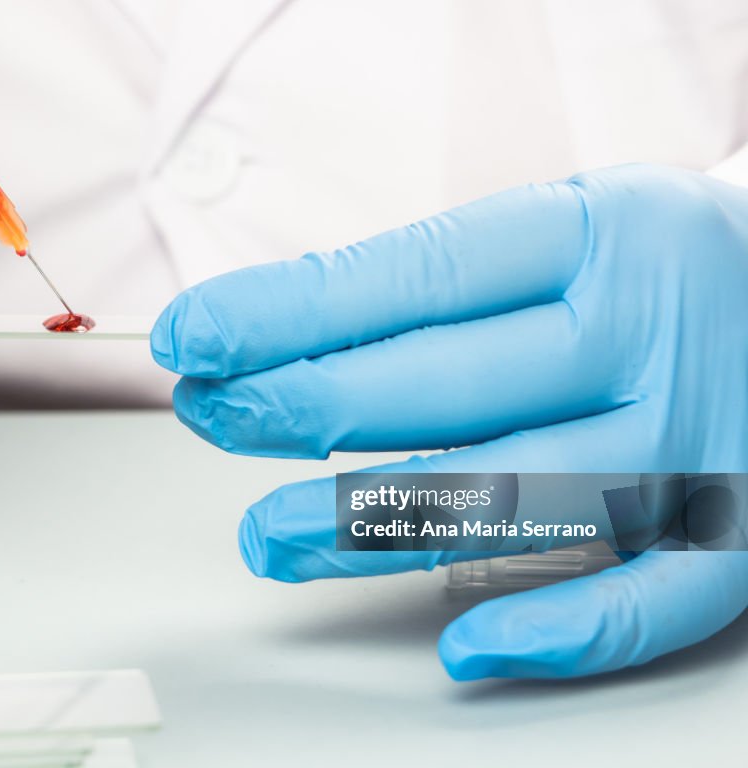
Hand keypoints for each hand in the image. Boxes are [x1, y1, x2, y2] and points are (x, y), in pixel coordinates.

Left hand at [151, 164, 747, 679]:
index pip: (412, 278)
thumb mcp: (550, 229)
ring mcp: (698, 440)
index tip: (194, 338)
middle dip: (305, 407)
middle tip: (210, 416)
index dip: (288, 314)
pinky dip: (557, 631)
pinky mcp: (738, 530)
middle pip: (448, 389)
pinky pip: (652, 599)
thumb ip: (429, 287)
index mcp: (595, 234)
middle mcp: (648, 334)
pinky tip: (460, 643)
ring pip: (517, 501)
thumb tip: (272, 343)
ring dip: (374, 527)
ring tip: (266, 536)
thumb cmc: (639, 264)